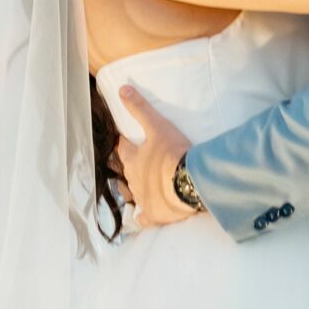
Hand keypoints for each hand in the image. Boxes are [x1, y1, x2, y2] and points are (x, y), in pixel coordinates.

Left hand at [114, 87, 198, 226]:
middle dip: (128, 167)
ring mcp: (142, 198)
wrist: (186, 183)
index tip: (124, 142)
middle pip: (126, 172)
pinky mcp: (153, 214)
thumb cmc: (172, 153)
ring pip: (134, 193)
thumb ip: (140, 109)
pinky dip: (144, 216)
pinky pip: (145, 218)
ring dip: (137, 189)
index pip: (123, 149)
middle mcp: (133, 180)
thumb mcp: (158, 126)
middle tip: (134, 163)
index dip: (123, 144)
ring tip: (143, 186)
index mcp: (133, 159)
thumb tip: (122, 89)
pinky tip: (144, 218)